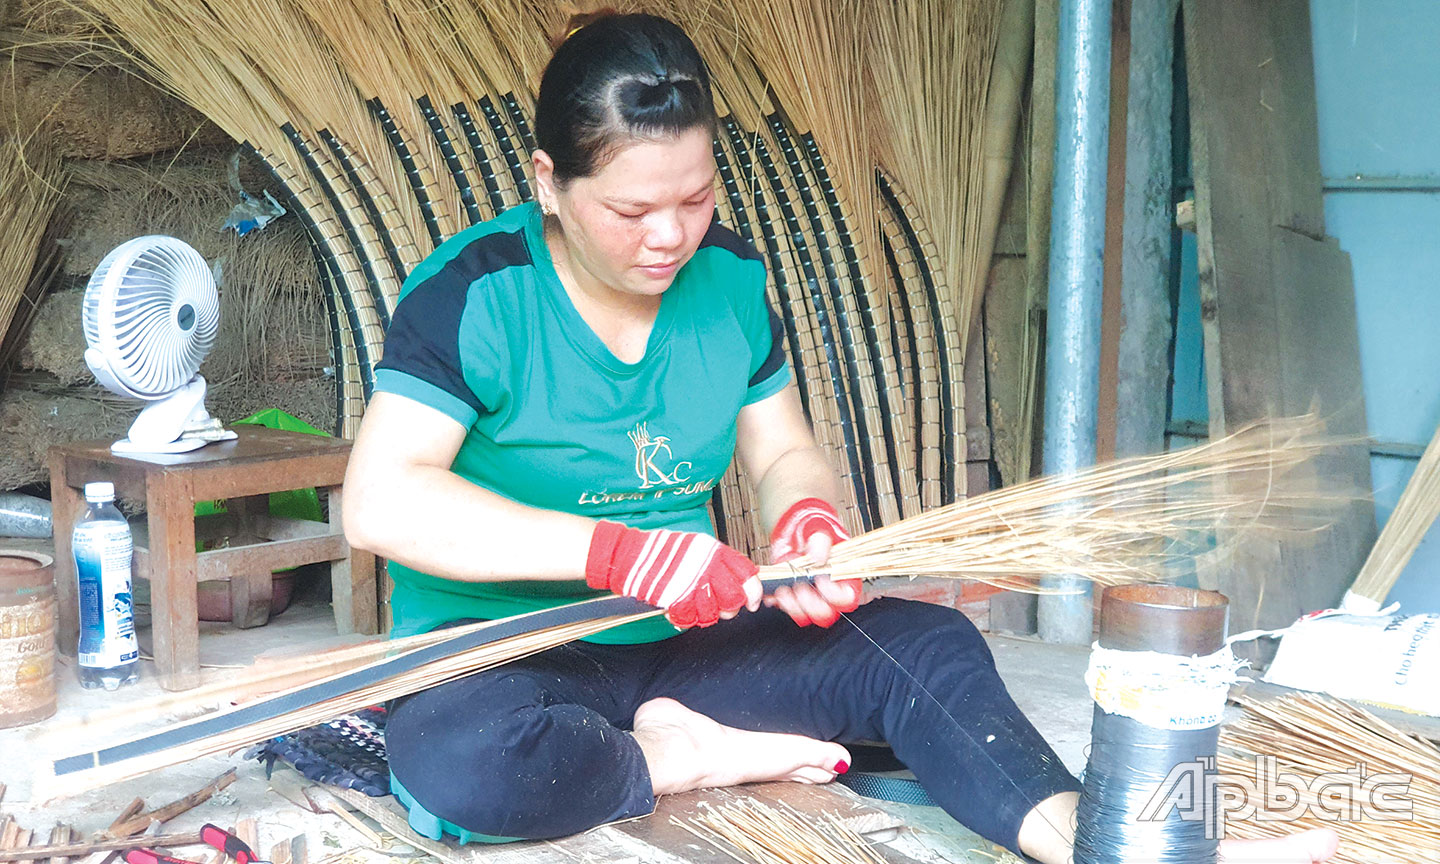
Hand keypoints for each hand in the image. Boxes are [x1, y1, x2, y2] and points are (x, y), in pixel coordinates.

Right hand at [586, 521, 761, 627]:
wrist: (631, 556)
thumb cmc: (664, 552)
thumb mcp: (697, 548)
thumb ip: (719, 562)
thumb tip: (740, 578)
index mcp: (714, 551)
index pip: (747, 573)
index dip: (754, 590)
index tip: (752, 600)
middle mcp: (707, 567)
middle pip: (736, 596)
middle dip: (733, 607)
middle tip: (726, 608)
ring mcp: (692, 584)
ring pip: (716, 612)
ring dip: (709, 615)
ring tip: (699, 607)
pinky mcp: (677, 599)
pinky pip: (693, 618)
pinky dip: (689, 618)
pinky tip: (683, 610)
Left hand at [767, 498, 861, 626]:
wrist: (795, 528)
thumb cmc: (814, 528)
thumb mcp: (820, 527)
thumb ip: (821, 541)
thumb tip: (818, 557)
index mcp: (843, 576)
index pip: (848, 598)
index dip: (835, 595)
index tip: (820, 579)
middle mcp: (828, 590)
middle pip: (826, 613)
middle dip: (810, 604)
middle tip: (799, 586)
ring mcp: (810, 595)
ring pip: (805, 615)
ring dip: (792, 605)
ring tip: (783, 589)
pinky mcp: (792, 595)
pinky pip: (786, 607)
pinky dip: (778, 601)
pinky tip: (774, 590)